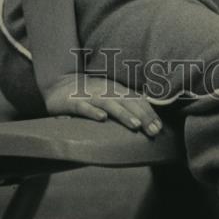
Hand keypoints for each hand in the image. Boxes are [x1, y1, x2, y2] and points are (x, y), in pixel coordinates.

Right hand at [42, 74, 162, 136]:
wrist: (57, 87)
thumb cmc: (87, 95)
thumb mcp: (108, 96)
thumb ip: (124, 103)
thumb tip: (145, 117)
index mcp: (115, 89)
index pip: (136, 99)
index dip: (149, 112)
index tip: (160, 127)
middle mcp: (104, 90)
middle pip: (127, 101)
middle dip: (142, 116)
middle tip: (154, 131)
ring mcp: (89, 95)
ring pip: (109, 104)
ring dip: (123, 114)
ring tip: (136, 126)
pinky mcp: (73, 102)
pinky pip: (84, 107)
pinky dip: (93, 112)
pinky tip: (102, 119)